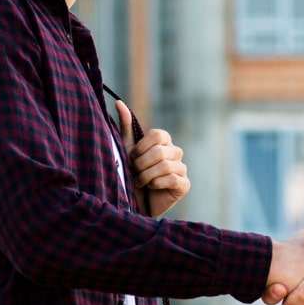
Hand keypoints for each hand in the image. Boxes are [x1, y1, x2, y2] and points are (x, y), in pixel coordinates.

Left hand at [116, 101, 189, 217]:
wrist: (133, 202)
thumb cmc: (129, 174)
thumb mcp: (126, 149)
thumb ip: (125, 126)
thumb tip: (118, 102)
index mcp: (163, 141)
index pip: (158, 134)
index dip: (141, 148)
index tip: (131, 158)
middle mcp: (175, 152)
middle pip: (160, 151)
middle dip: (141, 165)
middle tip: (133, 173)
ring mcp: (182, 168)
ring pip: (165, 166)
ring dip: (146, 176)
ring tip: (139, 182)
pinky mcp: (185, 184)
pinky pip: (173, 179)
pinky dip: (156, 184)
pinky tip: (150, 188)